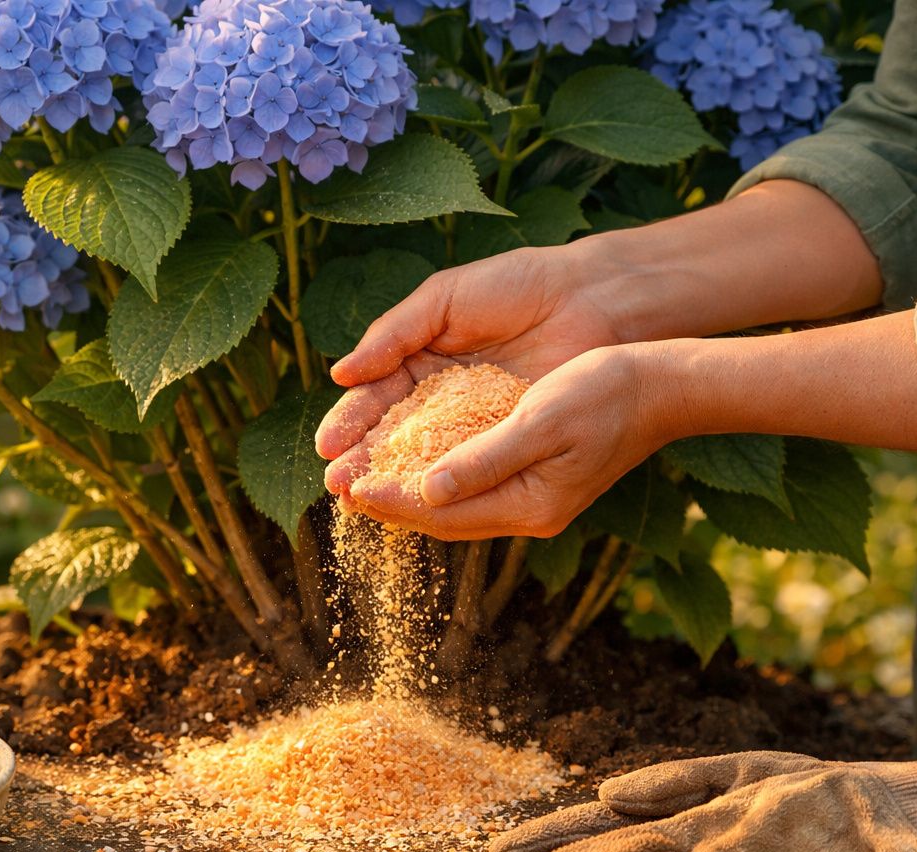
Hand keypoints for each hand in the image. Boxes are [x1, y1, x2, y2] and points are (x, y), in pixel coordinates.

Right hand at [316, 245, 628, 475]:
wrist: (589, 297)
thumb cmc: (515, 285)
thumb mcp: (443, 301)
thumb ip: (393, 335)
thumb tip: (340, 374)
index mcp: (416, 360)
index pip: (373, 400)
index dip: (349, 424)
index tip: (327, 448)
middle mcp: (438, 397)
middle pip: (390, 436)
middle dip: (362, 461)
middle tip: (336, 486)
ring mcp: (472, 423)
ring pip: (425, 458)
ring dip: (394, 480)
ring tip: (363, 500)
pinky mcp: (505, 440)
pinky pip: (469, 466)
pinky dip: (443, 483)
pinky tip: (418, 500)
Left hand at [342, 345, 665, 540]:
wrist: (662, 385)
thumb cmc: (606, 392)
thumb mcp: (542, 419)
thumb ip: (486, 458)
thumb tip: (429, 488)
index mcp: (531, 504)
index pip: (444, 514)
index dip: (393, 501)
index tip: (349, 489)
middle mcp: (528, 511)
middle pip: (442, 518)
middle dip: (389, 501)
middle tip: (338, 488)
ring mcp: (532, 497)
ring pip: (453, 504)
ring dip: (406, 490)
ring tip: (360, 477)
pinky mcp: (533, 476)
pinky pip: (470, 485)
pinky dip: (434, 475)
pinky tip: (408, 460)